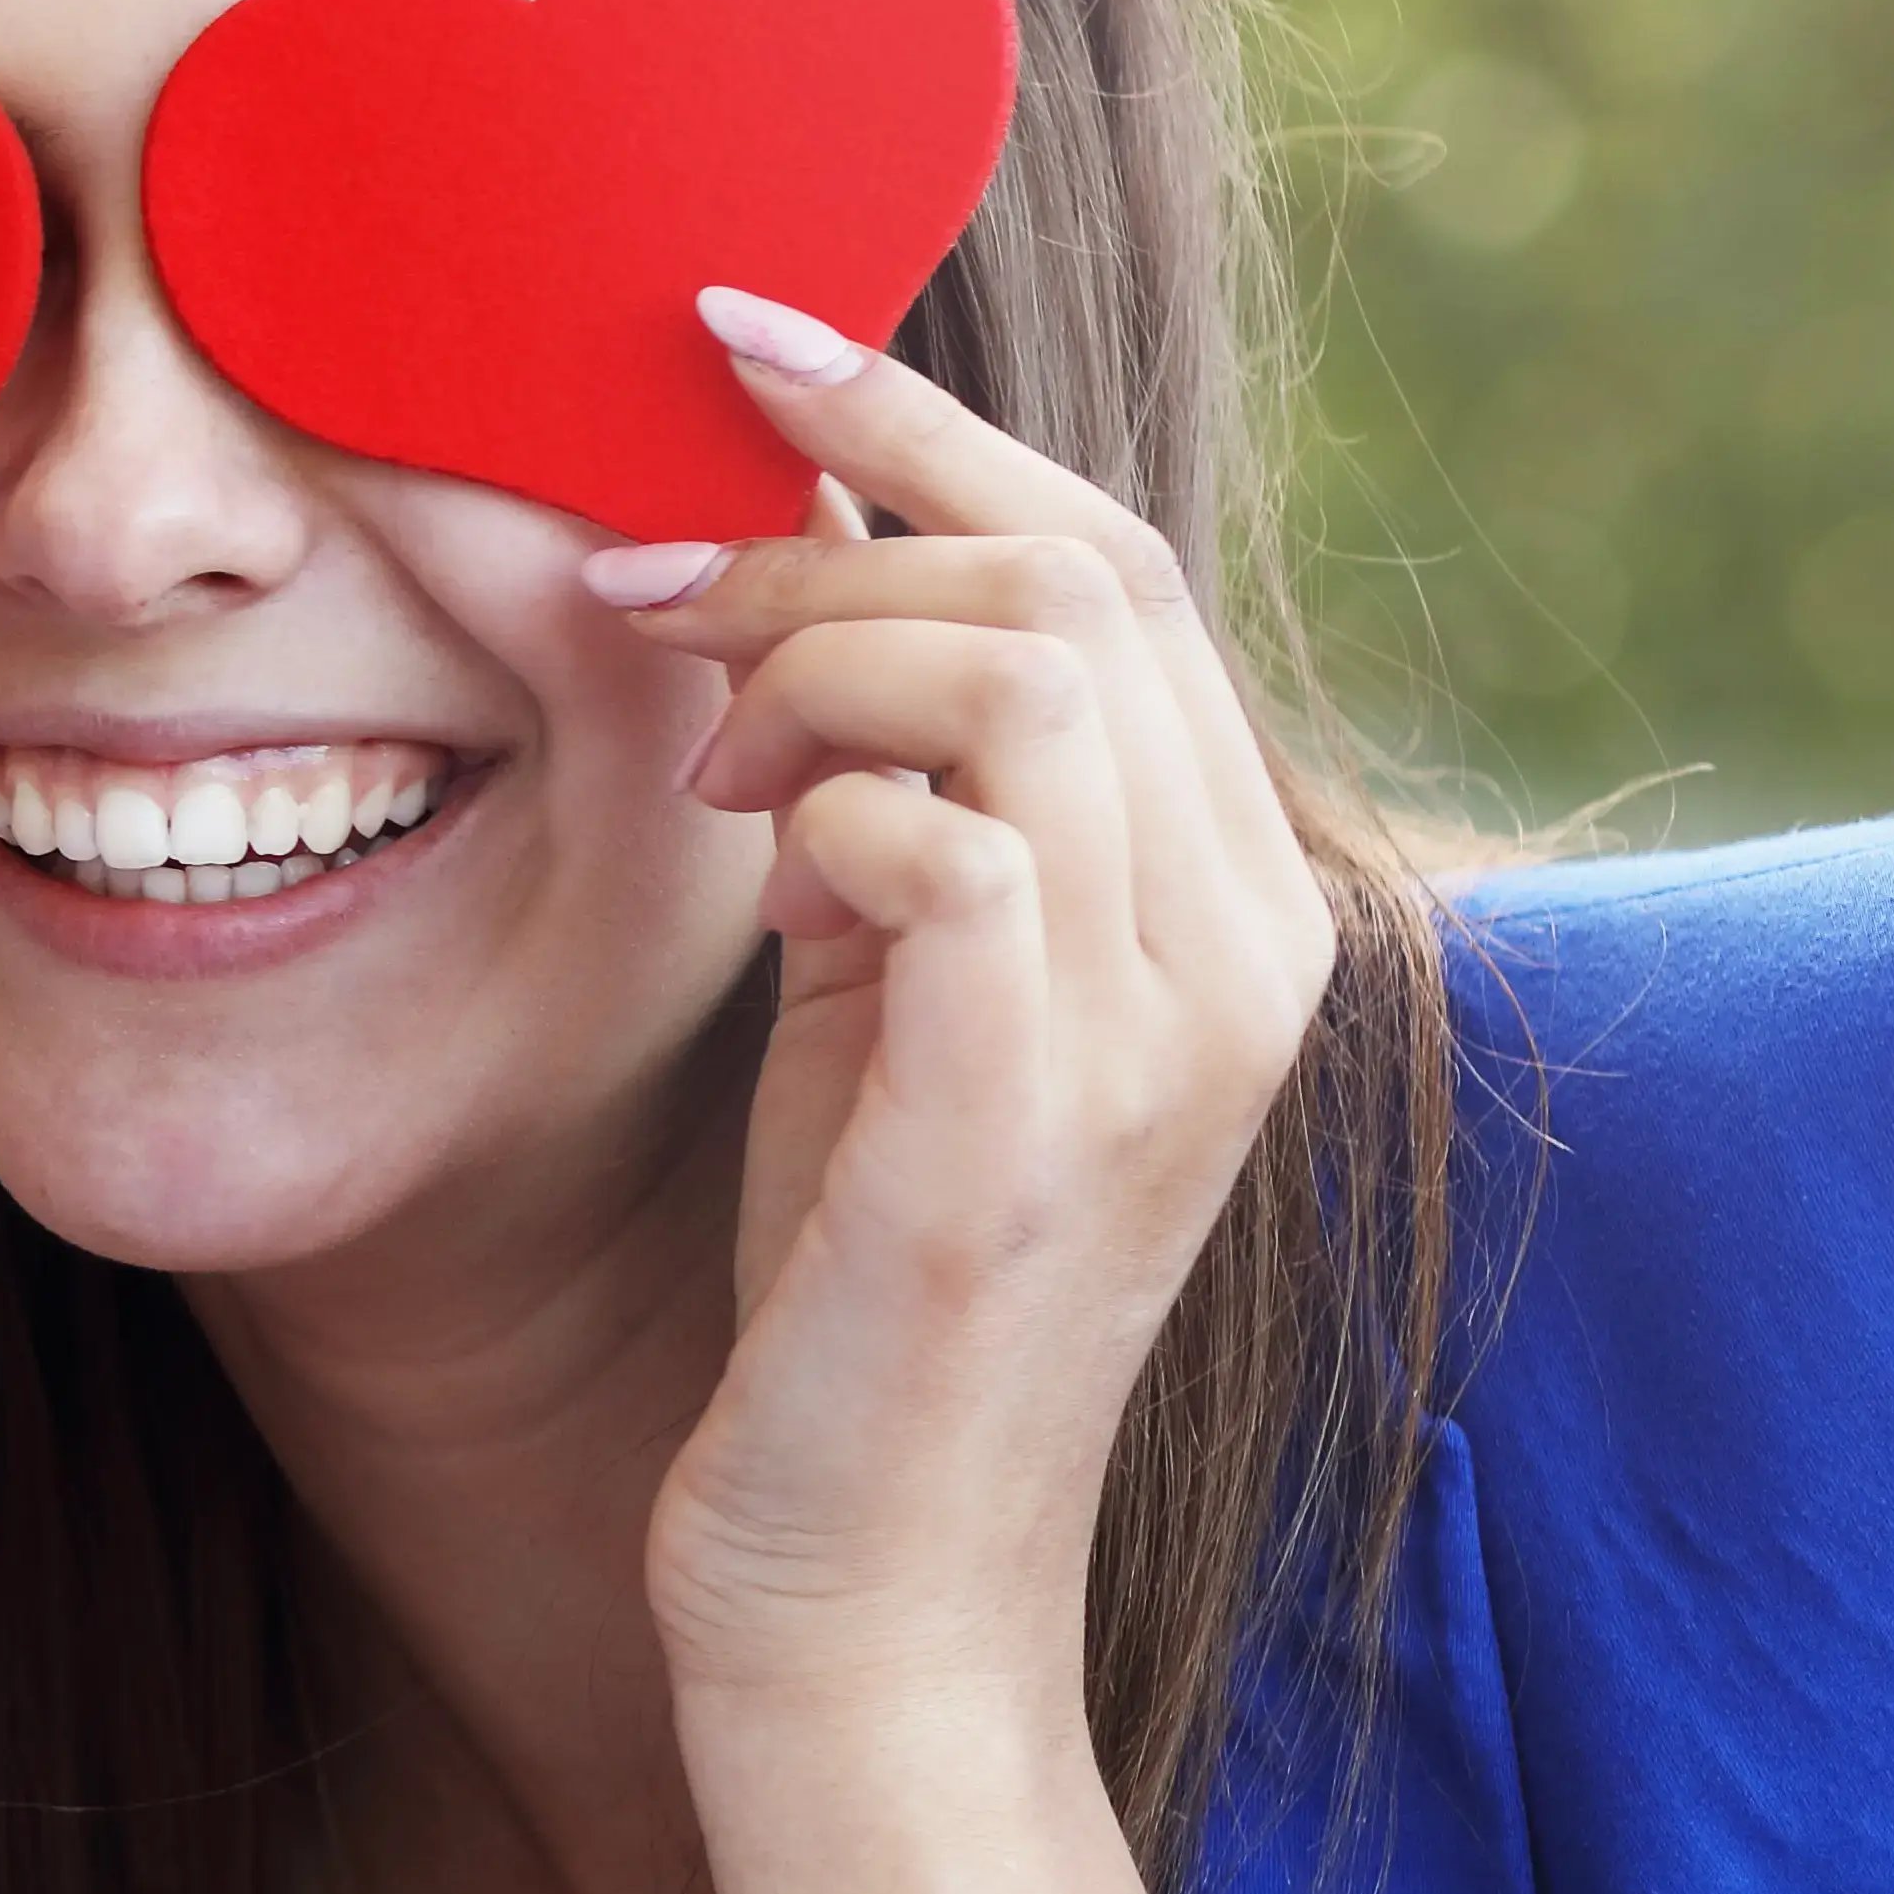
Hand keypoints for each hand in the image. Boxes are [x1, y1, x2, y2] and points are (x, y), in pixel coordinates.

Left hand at [599, 289, 1334, 1893]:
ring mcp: (1150, 1036)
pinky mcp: (1027, 1122)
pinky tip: (761, 876)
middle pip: (1070, 571)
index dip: (916, 418)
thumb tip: (790, 544)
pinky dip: (826, 809)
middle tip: (651, 621)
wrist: (866, 1562)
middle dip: (821, 543)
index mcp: (1232, 888)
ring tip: (708, 776)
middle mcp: (1242, 943)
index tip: (728, 331)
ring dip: (805, 665)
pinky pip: (950, 838)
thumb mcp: (889, 961)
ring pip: (1014, 669)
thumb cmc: (849, 1252)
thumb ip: (891, 772)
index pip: (1111, 552)